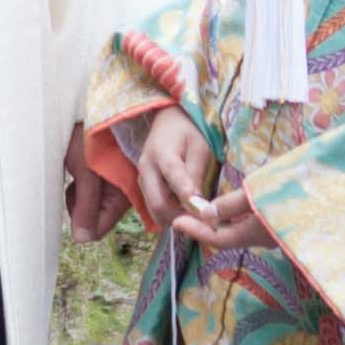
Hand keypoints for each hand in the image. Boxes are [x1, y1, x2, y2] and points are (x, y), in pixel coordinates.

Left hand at [62, 122, 129, 239]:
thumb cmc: (91, 137)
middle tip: (74, 180)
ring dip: (76, 195)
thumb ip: (85, 206)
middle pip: (93, 220)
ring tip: (75, 169)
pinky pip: (88, 195)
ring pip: (87, 208)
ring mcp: (114, 187)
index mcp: (123, 196)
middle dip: (78, 206)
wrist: (93, 111)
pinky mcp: (106, 179)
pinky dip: (78, 186)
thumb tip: (82, 239)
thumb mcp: (85, 172)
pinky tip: (77, 167)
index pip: (99, 229)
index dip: (81, 222)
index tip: (72, 199)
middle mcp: (122, 195)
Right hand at [126, 103, 256, 250]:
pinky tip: (185, 213)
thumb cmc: (188, 132)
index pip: (173, 176)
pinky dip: (169, 215)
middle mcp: (146, 168)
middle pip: (158, 203)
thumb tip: (198, 204)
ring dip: (175, 218)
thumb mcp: (199, 147)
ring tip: (196, 220)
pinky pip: (154, 207)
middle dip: (181, 217)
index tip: (202, 211)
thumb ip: (196, 173)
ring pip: (155, 210)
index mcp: (162, 152)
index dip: (187, 195)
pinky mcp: (144, 186)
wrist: (168, 122)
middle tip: (203, 223)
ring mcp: (142, 179)